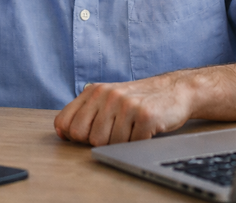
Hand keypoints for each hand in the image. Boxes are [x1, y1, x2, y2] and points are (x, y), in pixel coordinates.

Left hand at [54, 73, 192, 145]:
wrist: (174, 90)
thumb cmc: (137, 99)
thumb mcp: (108, 97)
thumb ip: (84, 110)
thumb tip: (61, 131)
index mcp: (94, 91)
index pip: (66, 123)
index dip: (74, 135)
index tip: (88, 134)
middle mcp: (108, 95)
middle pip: (86, 138)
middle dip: (100, 141)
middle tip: (116, 129)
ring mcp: (126, 104)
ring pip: (108, 144)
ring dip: (122, 142)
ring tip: (132, 127)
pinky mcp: (145, 115)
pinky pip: (130, 145)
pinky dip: (138, 142)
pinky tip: (144, 129)